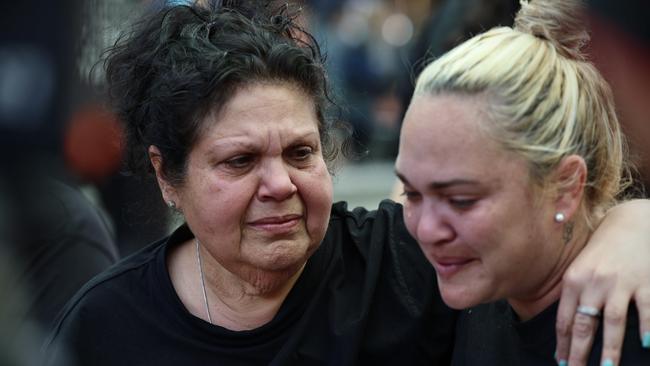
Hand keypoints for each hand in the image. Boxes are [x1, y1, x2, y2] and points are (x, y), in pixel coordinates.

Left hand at [555, 199, 649, 365]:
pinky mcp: (645, 282)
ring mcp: (620, 283)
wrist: (632, 222)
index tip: (560, 361)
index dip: (563, 343)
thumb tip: (567, 328)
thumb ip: (574, 293)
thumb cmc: (603, 249)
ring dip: (609, 350)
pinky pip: (645, 310)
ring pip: (613, 323)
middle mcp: (594, 283)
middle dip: (579, 353)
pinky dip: (645, 328)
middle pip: (585, 325)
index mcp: (574, 280)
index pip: (565, 319)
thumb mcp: (580, 267)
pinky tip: (644, 345)